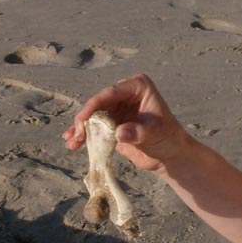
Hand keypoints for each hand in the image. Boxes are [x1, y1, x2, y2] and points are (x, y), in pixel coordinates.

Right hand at [62, 74, 191, 173]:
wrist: (170, 155)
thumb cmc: (168, 138)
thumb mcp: (155, 133)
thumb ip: (137, 132)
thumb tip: (119, 133)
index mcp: (137, 86)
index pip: (110, 93)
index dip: (94, 106)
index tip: (82, 120)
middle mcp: (125, 94)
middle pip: (98, 104)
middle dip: (84, 119)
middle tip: (76, 134)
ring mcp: (117, 108)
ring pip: (93, 116)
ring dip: (81, 129)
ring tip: (71, 142)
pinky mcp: (112, 123)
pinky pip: (94, 127)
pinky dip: (85, 135)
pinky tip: (73, 143)